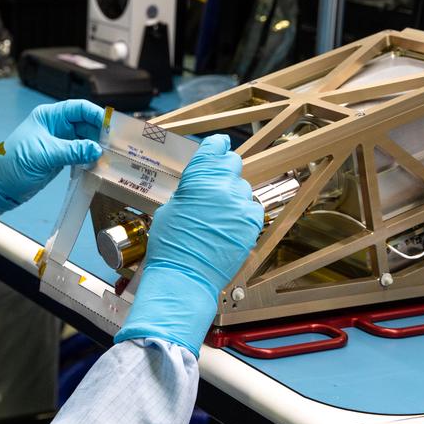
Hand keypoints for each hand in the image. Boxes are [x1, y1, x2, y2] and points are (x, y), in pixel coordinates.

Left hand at [0, 100, 104, 238]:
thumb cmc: (12, 164)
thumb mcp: (44, 155)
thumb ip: (72, 150)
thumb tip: (96, 149)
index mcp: (49, 117)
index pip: (79, 108)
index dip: (97, 115)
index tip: (111, 127)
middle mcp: (55, 127)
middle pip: (86, 124)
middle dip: (100, 134)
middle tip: (114, 146)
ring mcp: (58, 142)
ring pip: (85, 140)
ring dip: (96, 148)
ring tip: (108, 158)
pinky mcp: (59, 158)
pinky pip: (80, 154)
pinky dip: (89, 159)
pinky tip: (96, 166)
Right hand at [116, 135, 264, 355]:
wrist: (184, 275)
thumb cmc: (171, 245)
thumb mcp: (171, 208)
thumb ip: (190, 191)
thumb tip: (199, 187)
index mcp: (199, 178)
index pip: (215, 147)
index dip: (217, 147)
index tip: (220, 147)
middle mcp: (223, 187)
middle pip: (233, 164)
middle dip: (225, 171)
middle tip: (216, 184)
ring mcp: (240, 205)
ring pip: (243, 189)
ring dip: (233, 196)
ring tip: (219, 215)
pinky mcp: (251, 224)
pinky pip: (252, 209)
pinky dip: (244, 214)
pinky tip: (230, 225)